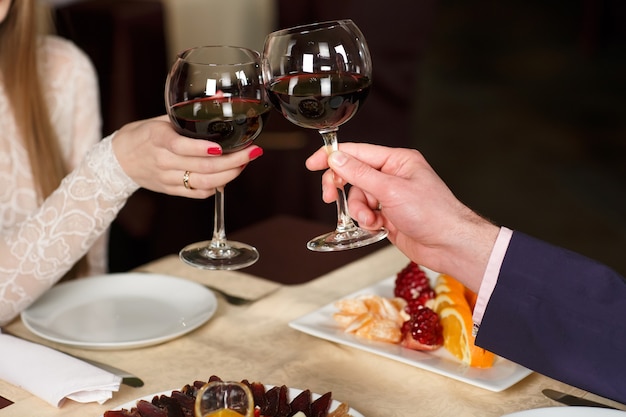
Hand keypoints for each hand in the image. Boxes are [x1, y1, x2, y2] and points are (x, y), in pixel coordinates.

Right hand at [111, 115, 262, 198]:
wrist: (120, 159)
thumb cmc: (145, 135)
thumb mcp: (162, 119)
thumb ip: (189, 113)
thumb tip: (222, 95)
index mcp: (158, 138)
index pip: (181, 146)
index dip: (203, 149)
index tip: (222, 147)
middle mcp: (163, 161)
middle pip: (201, 167)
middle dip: (232, 162)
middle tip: (253, 152)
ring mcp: (168, 178)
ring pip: (203, 182)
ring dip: (229, 175)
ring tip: (245, 163)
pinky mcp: (172, 190)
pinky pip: (199, 193)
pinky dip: (217, 187)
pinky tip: (229, 176)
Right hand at [306, 143, 498, 289]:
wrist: (448, 244)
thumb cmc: (432, 213)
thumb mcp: (391, 190)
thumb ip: (360, 174)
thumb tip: (337, 158)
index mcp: (397, 161)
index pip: (357, 152)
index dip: (333, 156)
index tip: (313, 163)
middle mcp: (392, 176)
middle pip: (353, 175)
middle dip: (342, 188)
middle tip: (329, 196)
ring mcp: (390, 196)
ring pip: (357, 197)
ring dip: (359, 210)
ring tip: (371, 220)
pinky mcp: (388, 215)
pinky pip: (365, 213)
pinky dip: (366, 220)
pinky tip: (378, 226)